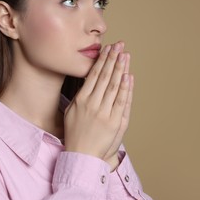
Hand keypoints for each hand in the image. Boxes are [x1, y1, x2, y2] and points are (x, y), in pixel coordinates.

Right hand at [64, 42, 133, 169]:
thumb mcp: (71, 112)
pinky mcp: (114, 122)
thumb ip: (80, 96)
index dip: (102, 61)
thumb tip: (89, 80)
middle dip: (113, 59)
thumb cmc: (76, 133)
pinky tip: (128, 76)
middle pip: (105, 77)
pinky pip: (121, 101)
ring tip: (125, 55)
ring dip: (121, 69)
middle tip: (119, 45)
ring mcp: (104, 113)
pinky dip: (126, 88)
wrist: (82, 155)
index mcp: (81, 100)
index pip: (93, 75)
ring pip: (114, 86)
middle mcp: (92, 104)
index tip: (108, 49)